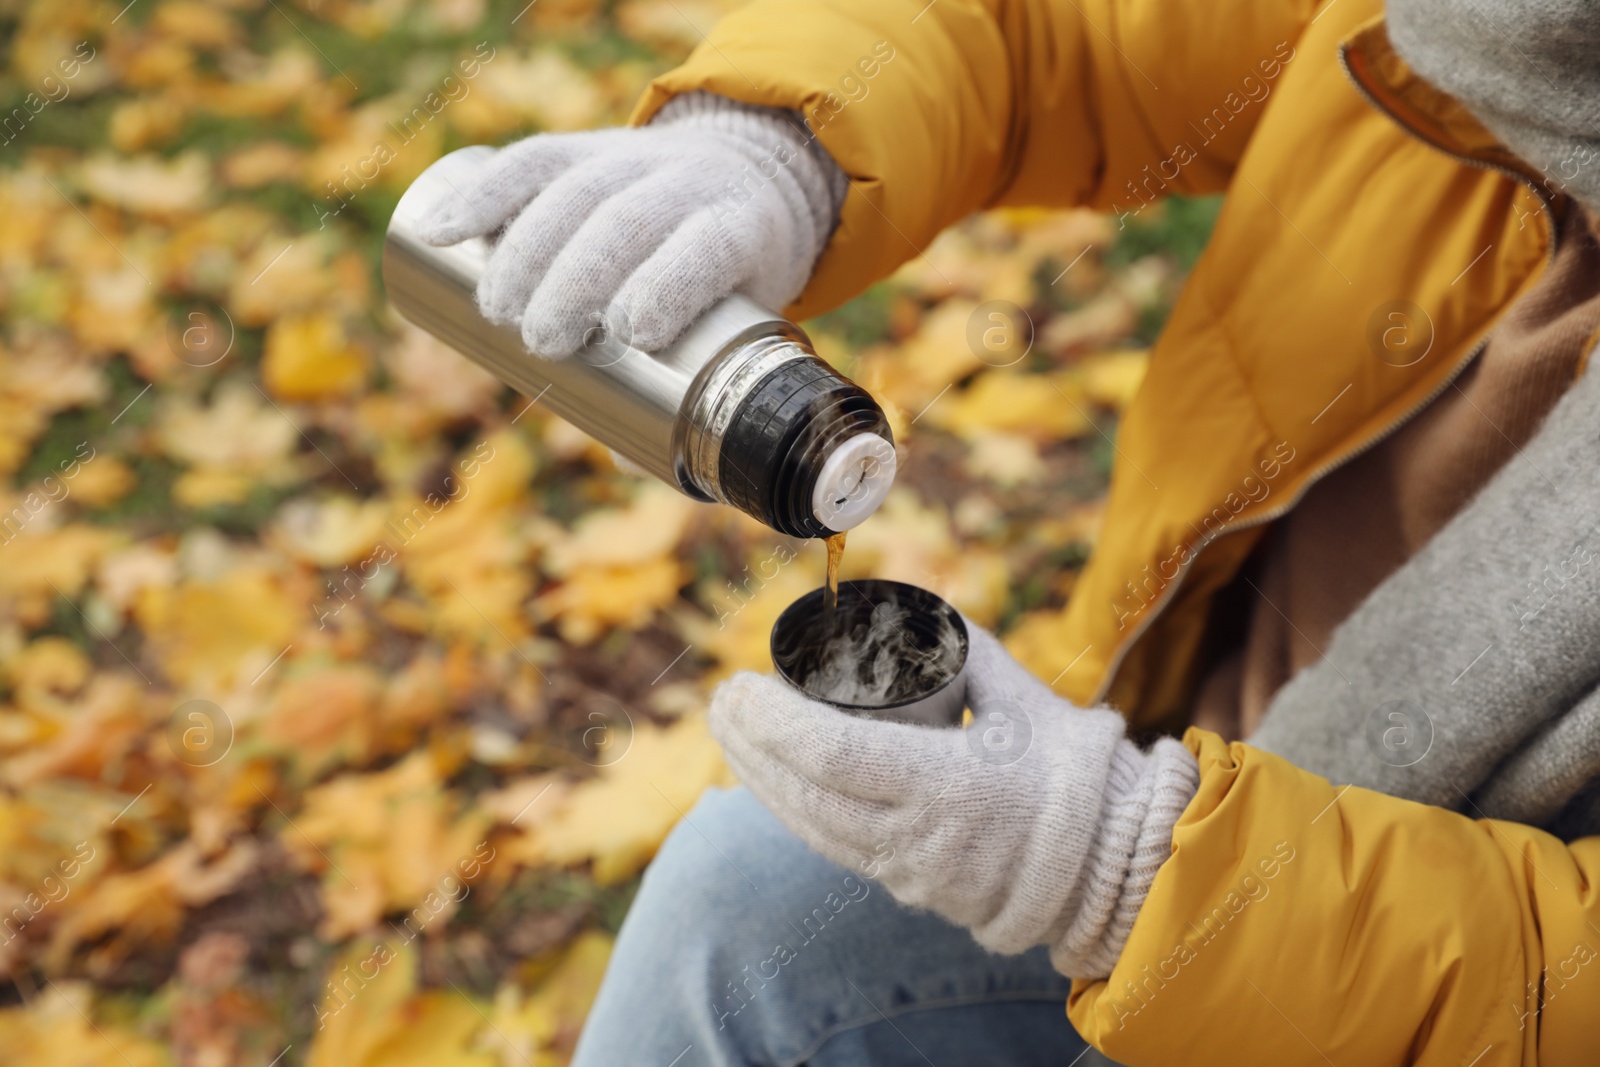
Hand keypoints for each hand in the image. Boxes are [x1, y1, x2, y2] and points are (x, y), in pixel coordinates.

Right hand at [417, 92, 844, 357]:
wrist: (742, 173)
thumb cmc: (731, 280)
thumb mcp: (737, 324)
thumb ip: (688, 391)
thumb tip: (628, 461)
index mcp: (741, 229)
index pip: (707, 247)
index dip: (667, 285)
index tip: (630, 334)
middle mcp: (691, 183)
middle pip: (629, 221)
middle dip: (576, 281)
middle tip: (542, 342)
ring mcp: (635, 159)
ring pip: (576, 190)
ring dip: (525, 251)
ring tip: (495, 310)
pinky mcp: (585, 146)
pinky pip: (530, 160)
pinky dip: (480, 194)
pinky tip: (441, 230)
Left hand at [709, 620, 1198, 976]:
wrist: (1116, 867)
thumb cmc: (1077, 775)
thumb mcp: (1025, 701)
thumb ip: (972, 652)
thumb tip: (925, 611)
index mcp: (948, 785)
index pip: (831, 758)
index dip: (772, 725)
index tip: (739, 687)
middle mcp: (919, 838)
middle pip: (804, 797)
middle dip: (750, 749)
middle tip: (721, 703)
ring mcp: (912, 873)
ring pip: (812, 830)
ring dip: (762, 782)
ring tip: (732, 738)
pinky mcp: (913, 890)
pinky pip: (837, 849)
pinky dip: (797, 812)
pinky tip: (775, 784)